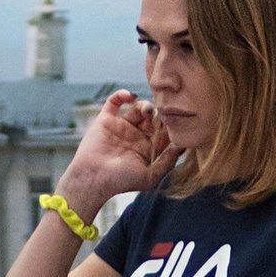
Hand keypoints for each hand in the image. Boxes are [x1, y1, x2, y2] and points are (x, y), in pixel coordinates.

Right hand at [60, 91, 176, 217]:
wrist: (92, 180)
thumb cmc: (121, 182)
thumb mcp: (151, 176)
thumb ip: (168, 162)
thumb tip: (182, 144)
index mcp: (147, 149)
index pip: (163, 131)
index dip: (170, 124)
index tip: (173, 122)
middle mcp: (135, 136)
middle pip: (152, 117)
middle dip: (158, 113)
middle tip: (161, 114)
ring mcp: (120, 127)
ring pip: (137, 108)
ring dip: (145, 105)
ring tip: (146, 110)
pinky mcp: (105, 120)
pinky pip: (114, 101)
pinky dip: (122, 94)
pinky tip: (131, 96)